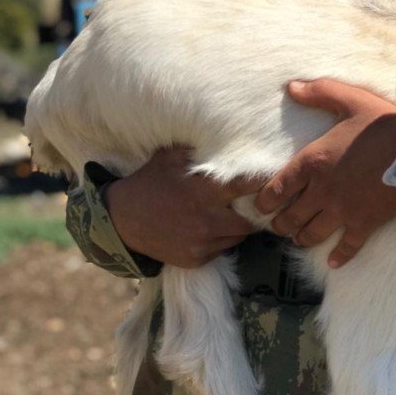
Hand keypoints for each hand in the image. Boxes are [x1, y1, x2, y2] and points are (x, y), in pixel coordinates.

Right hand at [105, 147, 257, 267]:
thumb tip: (228, 135)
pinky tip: (212, 228)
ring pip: (238, 237)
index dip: (263, 182)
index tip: (273, 177)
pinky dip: (222, 239)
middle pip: (250, 220)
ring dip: (240, 226)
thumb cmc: (150, 183)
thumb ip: (199, 149)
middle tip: (256, 202)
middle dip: (255, 212)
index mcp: (203, 191)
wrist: (122, 220)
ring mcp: (201, 243)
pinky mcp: (196, 259)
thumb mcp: (170, 157)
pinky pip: (222, 249)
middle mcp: (206, 220)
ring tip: (233, 214)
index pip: (246, 186)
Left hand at [255, 79, 395, 268]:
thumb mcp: (351, 100)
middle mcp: (322, 191)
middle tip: (281, 222)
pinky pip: (346, 248)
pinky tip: (333, 261)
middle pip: (289, 218)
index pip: (275, 189)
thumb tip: (291, 87)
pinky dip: (338, 257)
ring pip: (310, 236)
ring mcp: (343, 211)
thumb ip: (319, 92)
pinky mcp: (364, 224)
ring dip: (302, 238)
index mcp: (313, 161)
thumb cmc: (385, 123)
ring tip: (300, 236)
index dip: (264, 202)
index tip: (262, 205)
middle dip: (281, 223)